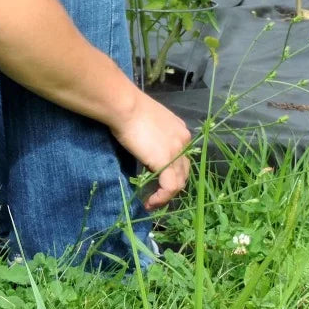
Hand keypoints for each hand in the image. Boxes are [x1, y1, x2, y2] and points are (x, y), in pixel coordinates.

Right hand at [109, 90, 191, 209]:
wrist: (124, 106)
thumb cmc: (127, 109)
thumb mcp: (146, 122)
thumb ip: (151, 137)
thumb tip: (144, 150)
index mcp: (180, 131)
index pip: (182, 158)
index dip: (171, 172)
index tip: (156, 181)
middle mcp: (184, 141)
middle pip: (184, 172)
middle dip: (171, 186)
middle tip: (155, 195)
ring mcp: (177, 152)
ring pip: (179, 182)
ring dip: (166, 196)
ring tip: (151, 202)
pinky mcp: (166, 162)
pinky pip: (170, 188)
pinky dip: (161, 198)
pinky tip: (150, 202)